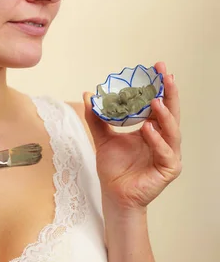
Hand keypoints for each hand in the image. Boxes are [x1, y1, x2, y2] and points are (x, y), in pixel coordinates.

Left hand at [83, 61, 181, 209]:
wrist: (113, 194)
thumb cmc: (113, 167)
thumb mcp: (102, 137)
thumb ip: (97, 117)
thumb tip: (88, 94)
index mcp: (152, 127)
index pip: (159, 102)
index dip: (159, 85)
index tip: (157, 67)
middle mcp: (164, 138)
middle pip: (172, 111)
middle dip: (169, 92)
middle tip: (165, 75)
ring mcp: (168, 153)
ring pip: (172, 130)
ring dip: (164, 114)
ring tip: (155, 101)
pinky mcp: (168, 168)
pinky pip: (165, 152)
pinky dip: (157, 140)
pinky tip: (148, 129)